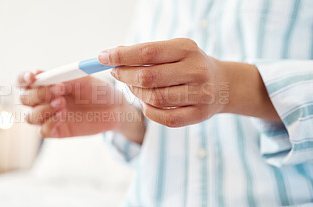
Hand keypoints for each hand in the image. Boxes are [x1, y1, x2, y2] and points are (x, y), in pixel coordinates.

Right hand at [18, 73, 144, 143]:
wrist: (115, 108)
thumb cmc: (98, 90)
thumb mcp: (82, 79)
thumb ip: (62, 77)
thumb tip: (41, 75)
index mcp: (47, 84)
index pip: (24, 81)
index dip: (23, 78)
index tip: (33, 77)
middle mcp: (45, 100)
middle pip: (25, 99)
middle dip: (39, 94)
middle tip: (60, 90)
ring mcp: (50, 116)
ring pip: (30, 117)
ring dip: (43, 109)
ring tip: (62, 104)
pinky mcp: (57, 130)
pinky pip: (42, 131)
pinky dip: (48, 123)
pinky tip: (61, 116)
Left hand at [99, 38, 279, 126]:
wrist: (224, 84)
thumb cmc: (189, 65)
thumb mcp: (174, 50)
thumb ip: (146, 53)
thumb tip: (112, 56)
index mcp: (187, 49)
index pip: (147, 53)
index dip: (121, 56)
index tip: (102, 57)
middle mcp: (196, 70)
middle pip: (148, 77)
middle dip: (124, 76)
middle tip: (116, 74)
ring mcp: (200, 94)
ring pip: (154, 99)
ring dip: (136, 94)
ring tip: (133, 87)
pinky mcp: (200, 115)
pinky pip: (165, 118)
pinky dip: (149, 111)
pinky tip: (146, 103)